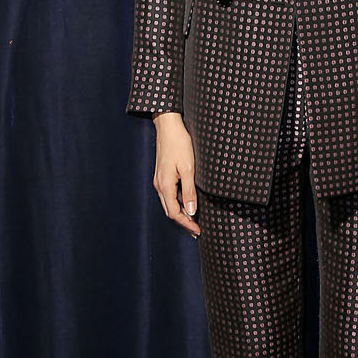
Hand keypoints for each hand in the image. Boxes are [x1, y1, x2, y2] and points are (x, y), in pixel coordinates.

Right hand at [153, 111, 200, 234]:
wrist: (168, 126)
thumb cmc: (179, 144)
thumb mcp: (188, 168)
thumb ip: (189, 191)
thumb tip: (191, 211)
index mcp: (165, 186)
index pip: (175, 213)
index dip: (187, 224)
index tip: (198, 230)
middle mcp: (159, 185)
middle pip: (170, 211)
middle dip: (184, 222)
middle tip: (197, 230)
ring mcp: (159, 180)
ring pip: (169, 203)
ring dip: (181, 213)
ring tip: (194, 220)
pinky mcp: (162, 174)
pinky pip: (169, 194)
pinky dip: (178, 202)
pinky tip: (187, 203)